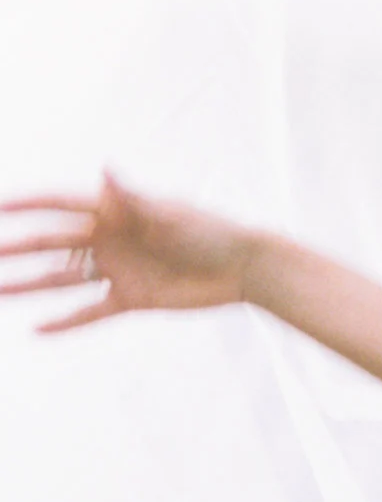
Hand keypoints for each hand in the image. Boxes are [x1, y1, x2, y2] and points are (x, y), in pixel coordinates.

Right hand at [0, 172, 258, 332]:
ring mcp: (116, 270)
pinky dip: (67, 322)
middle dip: (18, 248)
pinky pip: (91, 312)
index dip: (25, 205)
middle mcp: (107, 238)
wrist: (241, 269)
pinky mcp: (131, 299)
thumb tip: (105, 172)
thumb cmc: (207, 232)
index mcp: (112, 210)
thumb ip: (132, 199)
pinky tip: (38, 329)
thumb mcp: (168, 215)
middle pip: (52, 244)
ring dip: (31, 285)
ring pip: (64, 280)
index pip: (58, 205)